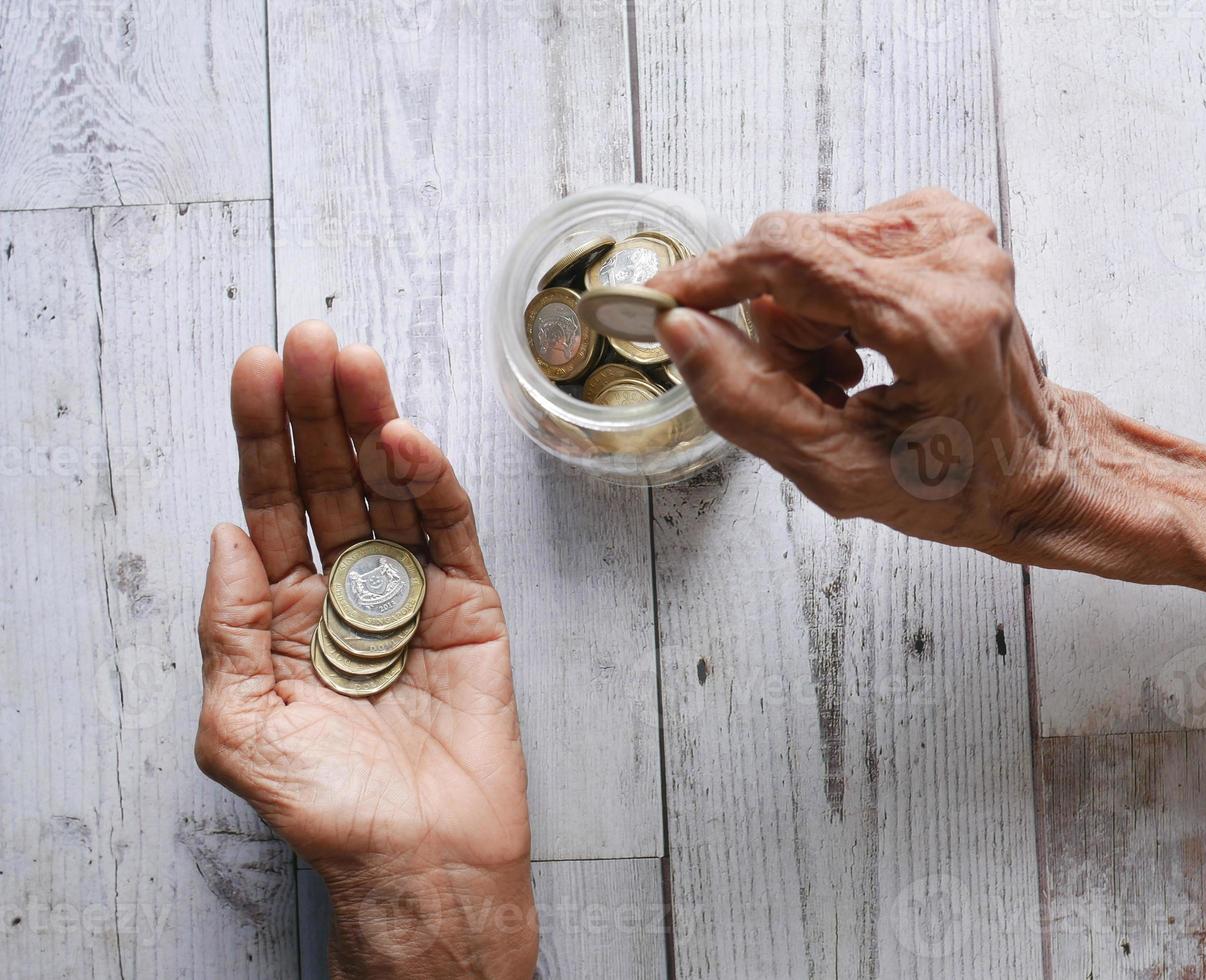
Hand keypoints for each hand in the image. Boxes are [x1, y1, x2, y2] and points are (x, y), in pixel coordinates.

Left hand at [195, 321, 535, 978]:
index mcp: (287, 614)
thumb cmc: (329, 809)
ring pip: (390, 490)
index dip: (262, 438)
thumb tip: (220, 534)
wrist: (421, 859)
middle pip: (329, 480)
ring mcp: (413, 593)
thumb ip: (227, 627)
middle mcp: (348, 591)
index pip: (270, 506)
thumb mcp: (237, 726)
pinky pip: (450, 532)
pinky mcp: (472, 605)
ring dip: (371, 424)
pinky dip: (430, 483)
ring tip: (353, 364)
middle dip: (317, 409)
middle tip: (310, 341)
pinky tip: (402, 441)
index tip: (255, 371)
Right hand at [649, 188, 1087, 564]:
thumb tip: (681, 331)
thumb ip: (748, 403)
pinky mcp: (950, 222)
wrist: (1032, 468)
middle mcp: (955, 258)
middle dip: (775, 322)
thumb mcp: (837, 473)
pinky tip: (863, 347)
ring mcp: (958, 232)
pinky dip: (833, 297)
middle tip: (811, 386)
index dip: (710, 277)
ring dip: (804, 314)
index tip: (658, 302)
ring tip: (845, 377)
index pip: (791, 259)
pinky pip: (842, 242)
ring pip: (812, 245)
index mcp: (936, 322)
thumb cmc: (953, 484)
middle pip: (793, 250)